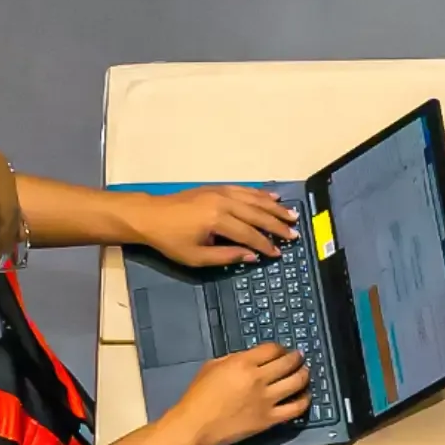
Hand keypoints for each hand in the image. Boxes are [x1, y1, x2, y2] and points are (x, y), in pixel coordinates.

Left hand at [125, 186, 299, 266]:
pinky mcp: (216, 187)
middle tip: (294, 234)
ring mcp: (220, 192)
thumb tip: (251, 256)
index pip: (249, 234)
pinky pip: (244, 190)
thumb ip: (226, 256)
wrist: (150, 215)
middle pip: (257, 214)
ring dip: (274, 207)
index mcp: (217, 220)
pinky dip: (260, 194)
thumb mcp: (196, 257)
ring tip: (291, 215)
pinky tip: (272, 197)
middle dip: (277, 225)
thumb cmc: (170, 240)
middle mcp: (222, 202)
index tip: (278, 253)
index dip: (265, 245)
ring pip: (254, 199)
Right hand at [159, 343, 309, 444]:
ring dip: (304, 375)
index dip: (281, 348)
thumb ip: (234, 359)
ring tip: (305, 373)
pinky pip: (295, 408)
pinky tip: (304, 396)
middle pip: (288, 363)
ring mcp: (266, 400)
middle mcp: (258, 379)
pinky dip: (304, 400)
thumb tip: (252, 359)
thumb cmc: (198, 396)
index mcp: (243, 363)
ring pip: (297, 382)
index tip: (283, 350)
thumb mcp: (212, 366)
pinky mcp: (269, 419)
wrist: (194, 426)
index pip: (273, 349)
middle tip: (299, 357)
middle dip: (296, 357)